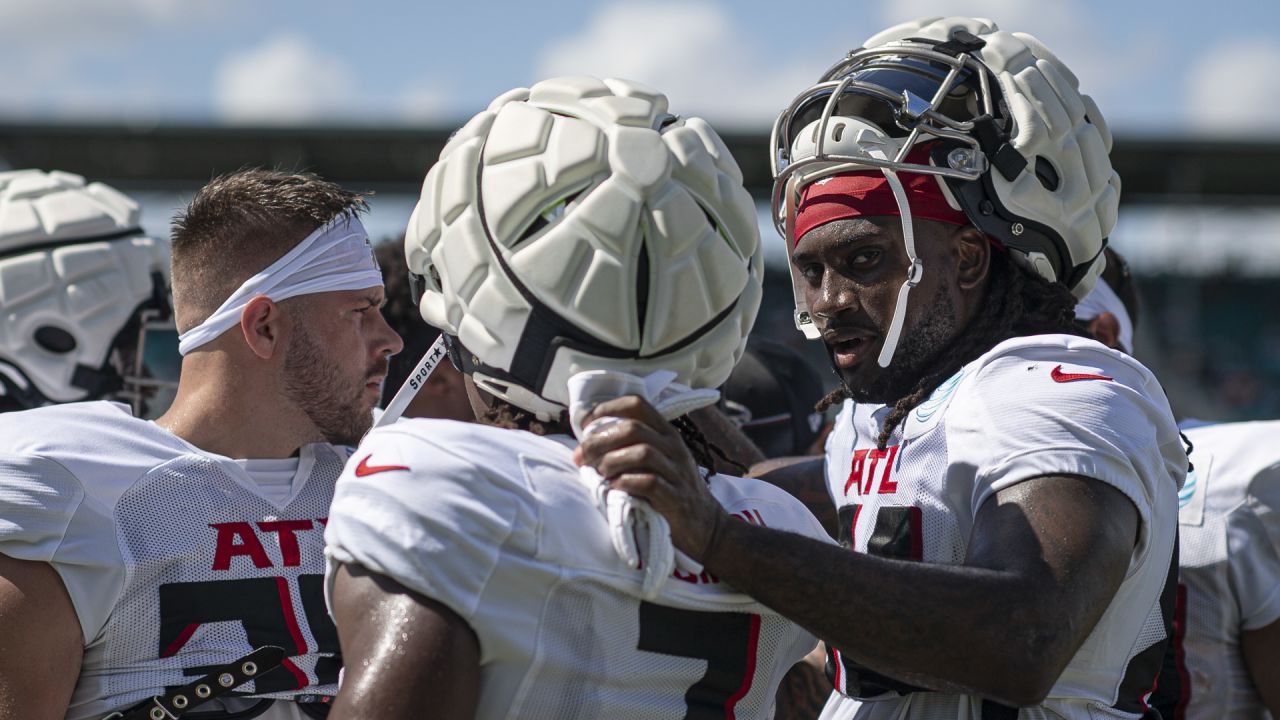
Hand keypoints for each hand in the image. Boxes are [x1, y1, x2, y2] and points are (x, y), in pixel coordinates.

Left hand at [572, 395, 729, 560]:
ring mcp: (677, 472)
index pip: (637, 404)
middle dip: (600, 439)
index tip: (585, 425)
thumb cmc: (671, 491)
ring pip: (642, 452)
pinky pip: (649, 483)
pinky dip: (625, 483)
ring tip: (600, 474)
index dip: (607, 409)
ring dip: (612, 461)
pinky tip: (614, 489)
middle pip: (633, 428)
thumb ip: (632, 447)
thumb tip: (588, 443)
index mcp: (666, 433)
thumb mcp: (659, 461)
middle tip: (583, 456)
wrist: (705, 526)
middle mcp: (674, 447)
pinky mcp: (676, 498)